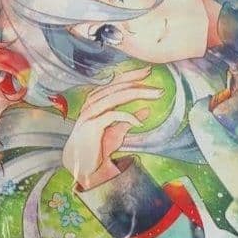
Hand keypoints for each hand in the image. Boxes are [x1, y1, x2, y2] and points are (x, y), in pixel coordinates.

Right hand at [62, 67, 161, 189]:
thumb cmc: (95, 148)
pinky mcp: (91, 126)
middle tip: (157, 87)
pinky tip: (140, 123)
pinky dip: (127, 116)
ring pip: (115, 96)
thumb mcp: (115, 133)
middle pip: (116, 87)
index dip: (130, 75)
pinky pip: (111, 115)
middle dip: (138, 84)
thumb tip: (147, 111)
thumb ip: (128, 121)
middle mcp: (91, 104)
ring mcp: (89, 113)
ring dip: (137, 93)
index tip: (147, 71)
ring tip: (155, 95)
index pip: (114, 83)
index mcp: (95, 102)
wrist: (80, 166)